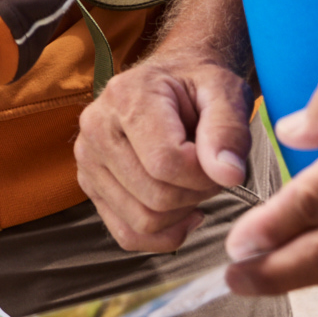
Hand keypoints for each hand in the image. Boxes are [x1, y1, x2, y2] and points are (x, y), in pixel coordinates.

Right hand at [74, 47, 251, 254]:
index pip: (165, 163)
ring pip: (142, 220)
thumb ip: (229, 130)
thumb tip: (228, 175)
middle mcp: (96, 128)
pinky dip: (163, 234)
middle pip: (155, 197)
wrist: (173, 82)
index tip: (221, 162)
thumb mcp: (225, 92)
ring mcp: (88, 160)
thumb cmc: (199, 85)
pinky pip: (127, 234)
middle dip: (196, 194)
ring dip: (181, 213)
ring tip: (193, 183)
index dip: (205, 175)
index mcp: (125, 97)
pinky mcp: (90, 185)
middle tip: (210, 172)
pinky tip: (183, 211)